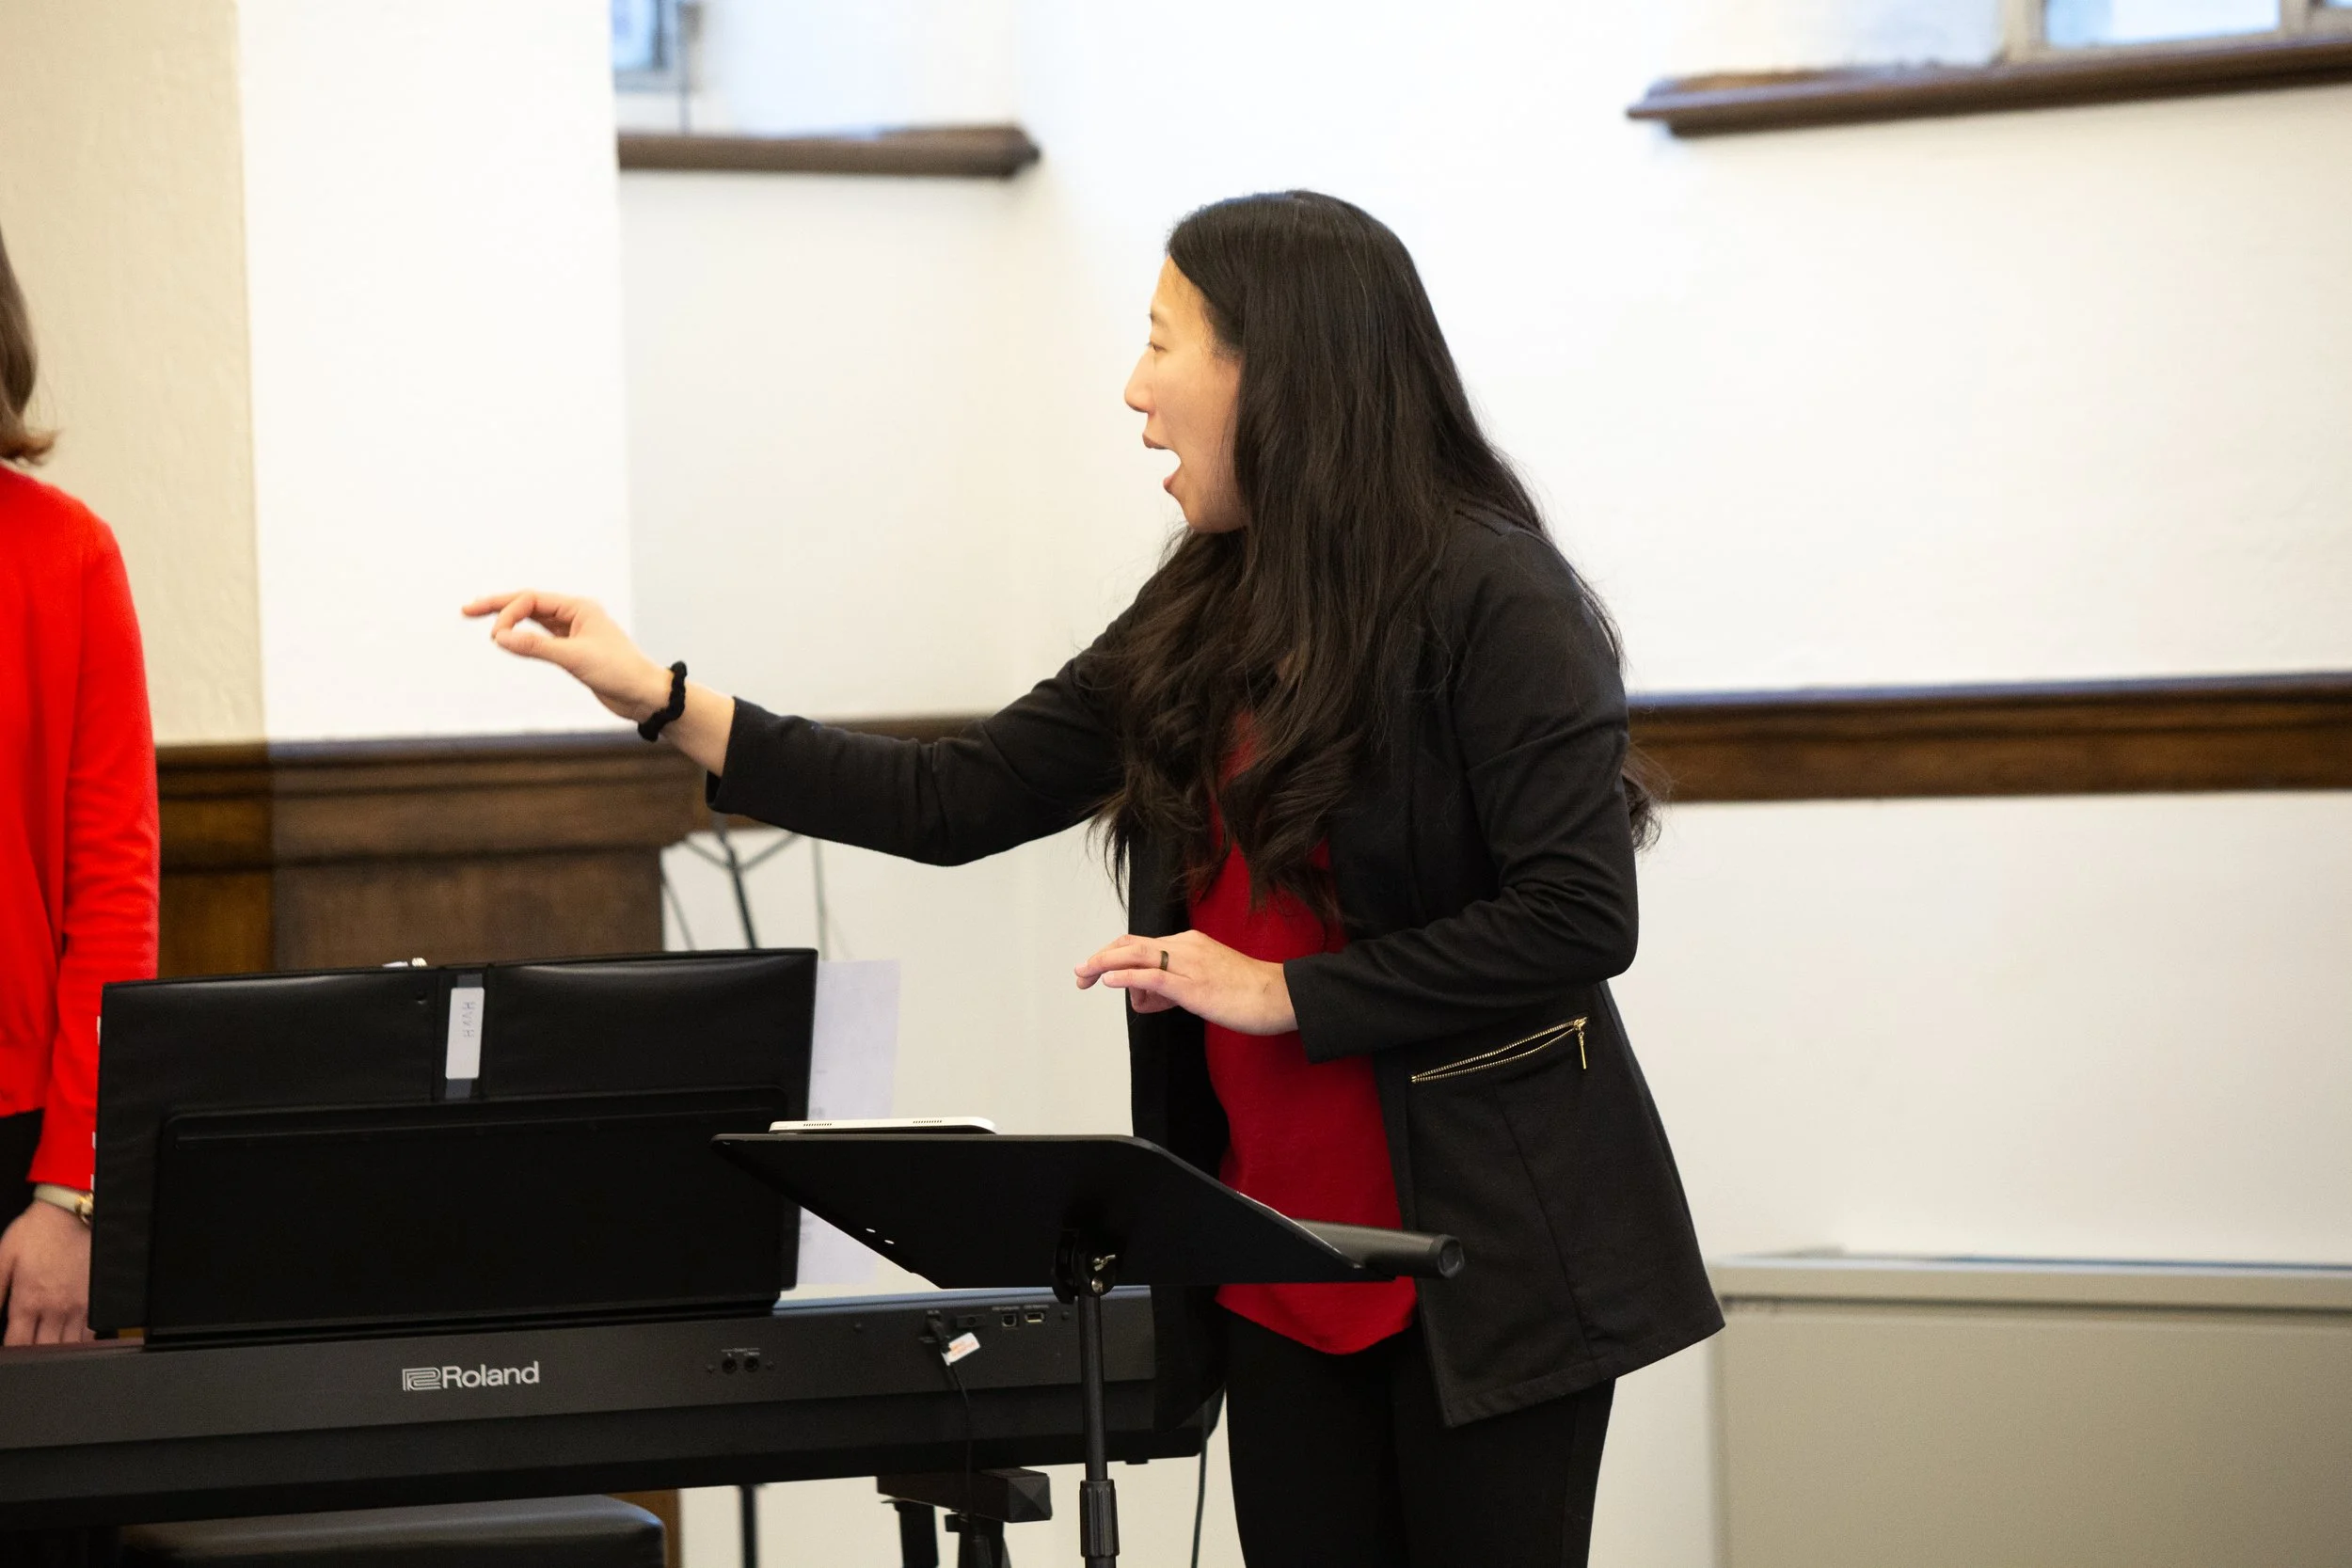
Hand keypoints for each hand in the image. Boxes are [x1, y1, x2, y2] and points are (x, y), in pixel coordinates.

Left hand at [0, 1199, 91, 1345]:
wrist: (73, 1212)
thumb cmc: (37, 1231)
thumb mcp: (4, 1257)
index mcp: (28, 1301)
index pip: (16, 1344)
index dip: (10, 1354)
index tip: (9, 1352)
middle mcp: (55, 1308)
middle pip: (43, 1350)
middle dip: (33, 1356)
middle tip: (28, 1353)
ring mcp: (79, 1306)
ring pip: (69, 1346)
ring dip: (57, 1352)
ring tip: (47, 1350)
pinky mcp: (96, 1300)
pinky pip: (90, 1333)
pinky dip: (79, 1342)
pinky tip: (71, 1340)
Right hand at [462, 589, 673, 722]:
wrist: (644, 696)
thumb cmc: (619, 672)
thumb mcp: (574, 658)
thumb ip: (536, 646)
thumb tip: (500, 637)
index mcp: (579, 608)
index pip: (532, 600)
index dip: (508, 614)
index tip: (496, 637)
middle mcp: (576, 616)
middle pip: (529, 604)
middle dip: (499, 606)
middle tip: (466, 609)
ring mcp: (574, 633)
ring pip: (534, 620)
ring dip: (509, 620)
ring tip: (481, 619)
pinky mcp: (573, 651)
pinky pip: (541, 638)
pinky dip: (523, 637)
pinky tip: (508, 639)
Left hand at [1075, 930, 1297, 1035]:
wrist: (1281, 995)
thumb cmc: (1248, 992)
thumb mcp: (1205, 983)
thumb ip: (1173, 987)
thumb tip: (1145, 999)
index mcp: (1189, 944)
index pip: (1140, 944)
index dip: (1113, 955)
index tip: (1095, 970)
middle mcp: (1185, 947)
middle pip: (1131, 945)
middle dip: (1100, 958)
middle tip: (1079, 975)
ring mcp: (1189, 964)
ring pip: (1136, 956)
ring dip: (1104, 964)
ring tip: (1084, 976)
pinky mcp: (1193, 985)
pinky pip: (1153, 977)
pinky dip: (1127, 976)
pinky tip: (1109, 981)